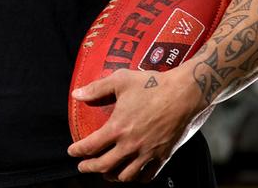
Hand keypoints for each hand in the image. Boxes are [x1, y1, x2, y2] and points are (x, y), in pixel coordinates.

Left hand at [67, 69, 211, 181]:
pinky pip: (148, 176)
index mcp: (118, 128)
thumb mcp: (120, 80)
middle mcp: (131, 145)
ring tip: (106, 172)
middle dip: (90, 168)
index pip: (91, 146)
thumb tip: (76, 94)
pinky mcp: (164, 156)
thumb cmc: (152, 84)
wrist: (185, 94)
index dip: (78, 151)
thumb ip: (96, 88)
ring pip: (125, 175)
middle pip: (104, 165)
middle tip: (83, 166)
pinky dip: (137, 178)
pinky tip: (132, 174)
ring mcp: (148, 153)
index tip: (72, 151)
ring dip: (112, 175)